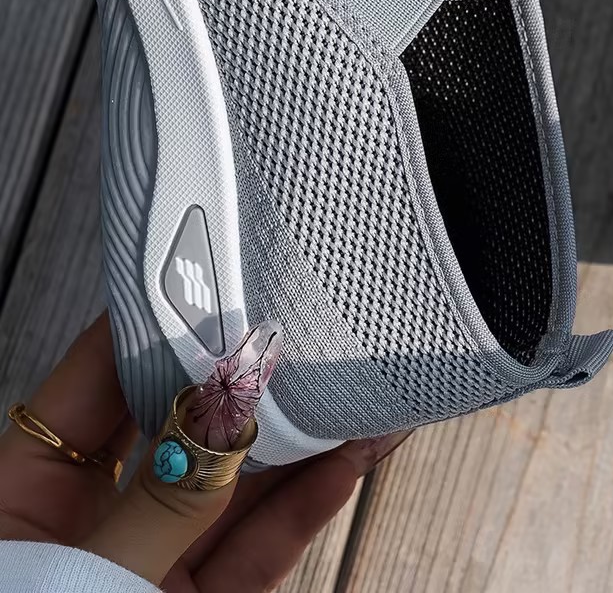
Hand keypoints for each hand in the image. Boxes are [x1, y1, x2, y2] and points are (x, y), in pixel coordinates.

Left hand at [0, 313, 406, 589]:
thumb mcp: (82, 586)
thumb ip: (158, 504)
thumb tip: (219, 407)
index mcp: (19, 495)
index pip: (94, 376)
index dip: (158, 318)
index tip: (222, 268)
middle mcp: (87, 522)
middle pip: (176, 420)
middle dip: (246, 371)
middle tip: (308, 317)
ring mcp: (150, 567)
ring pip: (235, 479)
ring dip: (302, 429)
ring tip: (362, 369)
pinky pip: (264, 542)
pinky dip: (314, 497)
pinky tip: (359, 446)